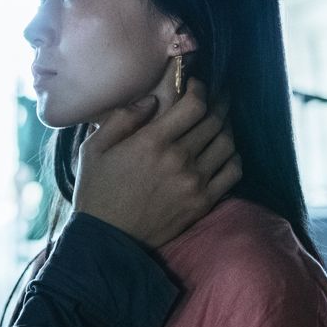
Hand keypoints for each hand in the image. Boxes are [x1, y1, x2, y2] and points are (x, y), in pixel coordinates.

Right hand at [71, 78, 241, 248]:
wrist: (108, 239)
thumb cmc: (97, 191)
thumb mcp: (93, 149)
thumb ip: (121, 119)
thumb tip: (151, 100)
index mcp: (151, 142)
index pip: (194, 105)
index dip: (201, 89)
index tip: (196, 86)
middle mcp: (178, 159)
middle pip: (214, 121)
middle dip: (218, 103)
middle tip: (216, 97)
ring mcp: (194, 182)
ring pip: (227, 143)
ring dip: (226, 128)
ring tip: (220, 122)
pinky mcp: (203, 202)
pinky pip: (232, 172)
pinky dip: (233, 157)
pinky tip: (224, 152)